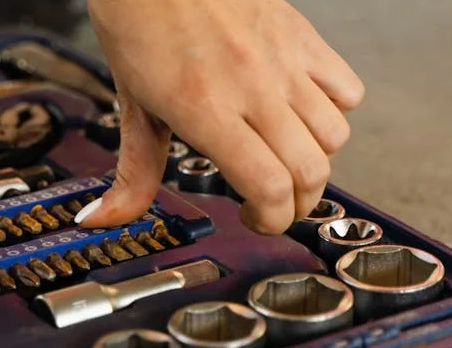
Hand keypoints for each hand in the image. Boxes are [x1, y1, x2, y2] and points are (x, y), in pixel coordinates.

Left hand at [76, 0, 364, 233]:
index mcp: (208, 111)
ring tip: (286, 159)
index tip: (256, 219)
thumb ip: (133, 172)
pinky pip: (347, 87)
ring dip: (315, 160)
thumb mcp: (132, 107)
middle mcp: (253, 88)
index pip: (270, 188)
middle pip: (311, 172)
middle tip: (274, 203)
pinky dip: (334, 111)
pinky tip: (302, 112)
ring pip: (333, 135)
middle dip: (297, 204)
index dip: (272, 220)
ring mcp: (283, 61)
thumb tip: (104, 218)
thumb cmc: (140, 22)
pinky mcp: (301, 35)